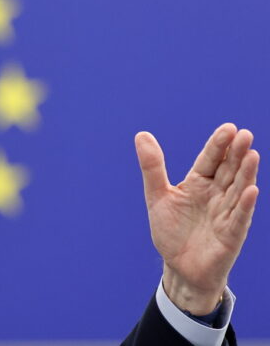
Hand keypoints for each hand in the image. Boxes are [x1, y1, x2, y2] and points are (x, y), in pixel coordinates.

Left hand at [135, 123, 258, 314]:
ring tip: (253, 154)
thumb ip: (152, 167)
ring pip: (238, 190)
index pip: (210, 160)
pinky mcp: (230, 235)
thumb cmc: (171, 231)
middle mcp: (216, 195)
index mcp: (198, 183)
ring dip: (246, 173)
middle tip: (245, 134)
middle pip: (228, 170)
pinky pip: (239, 218)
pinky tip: (251, 190)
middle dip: (237, 153)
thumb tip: (142, 134)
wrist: (179, 267)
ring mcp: (226, 214)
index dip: (218, 145)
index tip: (228, 128)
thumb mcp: (157, 196)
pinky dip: (244, 205)